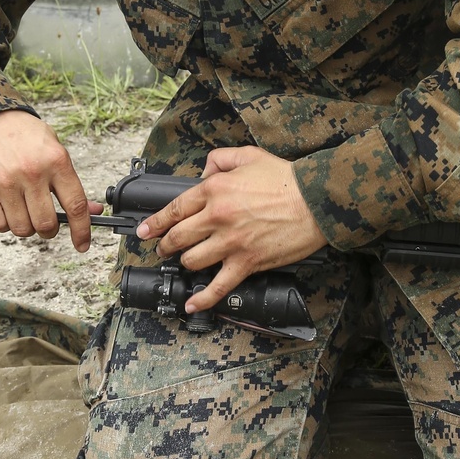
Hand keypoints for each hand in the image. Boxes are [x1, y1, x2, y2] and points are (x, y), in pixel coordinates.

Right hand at [0, 110, 101, 250]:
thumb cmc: (25, 137)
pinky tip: (5, 207)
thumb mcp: (54, 150)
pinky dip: (5, 223)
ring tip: (22, 210)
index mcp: (56, 161)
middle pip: (46, 224)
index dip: (81, 230)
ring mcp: (5, 182)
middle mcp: (31, 172)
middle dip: (48, 231)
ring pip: (22, 229)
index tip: (82, 245)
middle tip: (45, 223)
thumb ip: (71, 183)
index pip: (75, 206)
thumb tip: (91, 212)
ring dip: (25, 227)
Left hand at [135, 146, 326, 315]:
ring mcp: (230, 243)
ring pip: (192, 261)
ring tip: (183, 263)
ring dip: (184, 264)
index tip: (144, 231)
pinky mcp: (247, 263)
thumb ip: (219, 161)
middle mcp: (217, 218)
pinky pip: (219, 286)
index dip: (155, 223)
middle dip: (165, 245)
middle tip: (163, 249)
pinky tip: (192, 303)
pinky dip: (203, 298)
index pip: (174, 209)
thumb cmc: (285, 178)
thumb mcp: (248, 155)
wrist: (314, 200)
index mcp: (214, 191)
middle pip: (178, 238)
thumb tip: (204, 173)